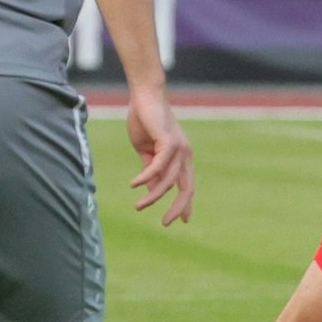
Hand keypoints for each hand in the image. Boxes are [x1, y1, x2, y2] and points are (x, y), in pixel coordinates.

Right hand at [126, 90, 194, 224]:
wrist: (144, 97)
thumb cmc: (145, 122)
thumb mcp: (147, 151)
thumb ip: (150, 168)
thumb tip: (150, 188)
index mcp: (182, 158)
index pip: (187, 185)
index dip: (185, 204)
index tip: (182, 221)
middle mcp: (185, 154)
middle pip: (187, 188)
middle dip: (178, 208)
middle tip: (166, 223)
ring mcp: (180, 148)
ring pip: (168, 180)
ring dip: (153, 196)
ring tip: (138, 206)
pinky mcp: (169, 141)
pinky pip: (158, 166)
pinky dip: (146, 177)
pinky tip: (134, 185)